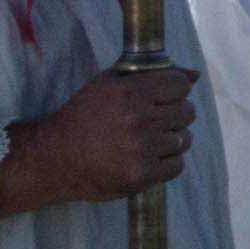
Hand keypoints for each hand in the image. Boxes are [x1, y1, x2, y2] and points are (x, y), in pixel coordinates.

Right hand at [0, 62, 198, 209]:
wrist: (54, 158)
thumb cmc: (82, 116)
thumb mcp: (108, 84)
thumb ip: (152, 73)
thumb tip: (195, 74)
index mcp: (130, 92)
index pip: (181, 85)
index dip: (173, 91)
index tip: (161, 99)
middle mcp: (138, 119)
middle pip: (187, 112)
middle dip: (173, 115)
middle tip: (151, 122)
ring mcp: (141, 149)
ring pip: (184, 139)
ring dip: (169, 140)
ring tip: (145, 142)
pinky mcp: (142, 175)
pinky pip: (177, 165)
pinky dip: (166, 163)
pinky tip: (145, 158)